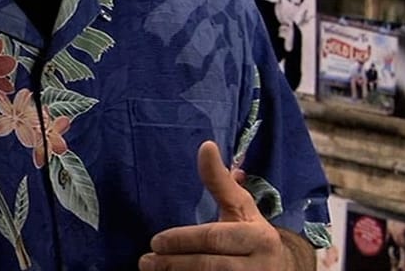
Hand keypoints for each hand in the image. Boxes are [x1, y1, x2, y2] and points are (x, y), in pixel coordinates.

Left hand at [139, 141, 287, 269]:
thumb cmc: (253, 235)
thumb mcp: (242, 210)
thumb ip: (221, 183)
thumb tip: (206, 146)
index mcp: (258, 237)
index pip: (215, 238)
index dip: (183, 240)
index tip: (155, 241)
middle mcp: (258, 266)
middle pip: (209, 265)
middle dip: (174, 263)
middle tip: (146, 260)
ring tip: (152, 270)